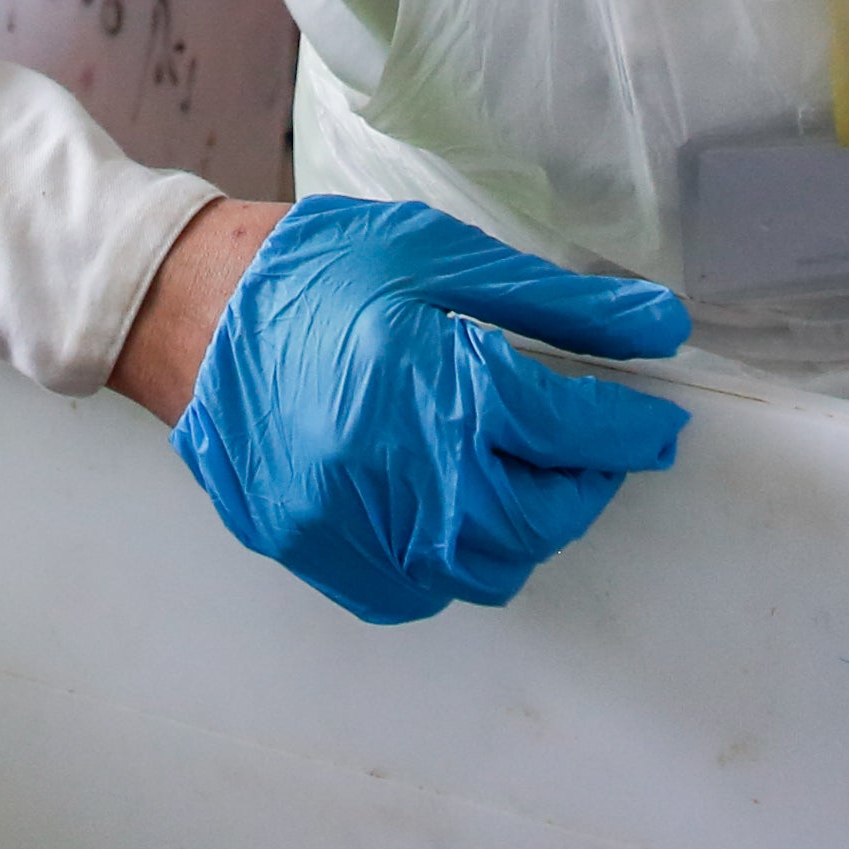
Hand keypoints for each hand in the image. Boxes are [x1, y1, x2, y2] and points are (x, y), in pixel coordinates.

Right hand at [155, 195, 691, 623]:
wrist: (185, 307)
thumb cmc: (318, 269)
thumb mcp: (442, 258)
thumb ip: (558, 307)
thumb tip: (663, 329)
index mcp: (435, 390)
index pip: (572, 430)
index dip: (631, 428)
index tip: (658, 423)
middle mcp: (398, 478)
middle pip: (537, 516)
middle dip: (583, 484)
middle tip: (590, 446)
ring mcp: (352, 530)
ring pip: (483, 567)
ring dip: (524, 526)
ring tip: (524, 471)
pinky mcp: (318, 555)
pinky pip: (418, 590)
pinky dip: (455, 557)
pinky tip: (452, 504)